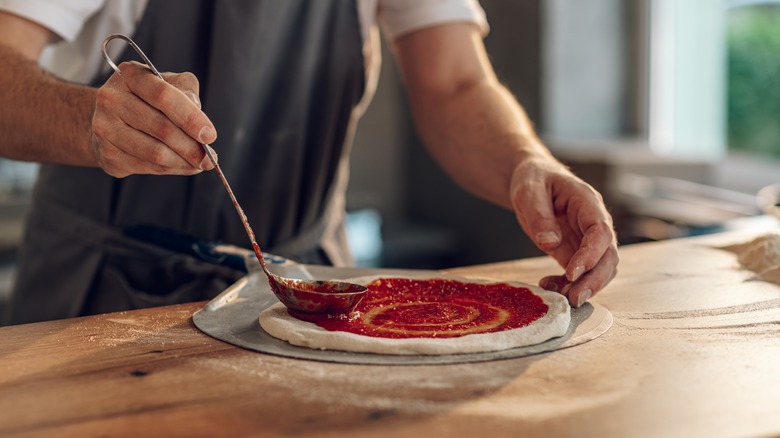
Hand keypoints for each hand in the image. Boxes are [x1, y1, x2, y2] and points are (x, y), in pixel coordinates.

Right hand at [90, 61, 216, 177]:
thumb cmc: (149, 99)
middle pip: (161, 128)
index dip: (191, 118)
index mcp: (130, 75)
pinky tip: (183, 166)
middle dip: (192, 147)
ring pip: (155, 153)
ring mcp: (105, 127)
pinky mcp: (107, 153)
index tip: (210, 135)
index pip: (164, 96)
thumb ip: (188, 95)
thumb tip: (202, 129)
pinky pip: (147, 167)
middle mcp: (111, 99)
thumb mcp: (171, 84)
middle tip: (210, 158)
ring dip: (184, 162)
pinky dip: (171, 169)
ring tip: (200, 164)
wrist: (112, 118)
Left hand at [510, 156, 618, 306]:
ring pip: (600, 268)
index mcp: (587, 202)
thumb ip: (539, 215)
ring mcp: (587, 239)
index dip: (591, 254)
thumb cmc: (534, 180)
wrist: (534, 181)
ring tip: (561, 297)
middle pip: (608, 255)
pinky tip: (550, 287)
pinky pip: (581, 273)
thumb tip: (549, 242)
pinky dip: (569, 284)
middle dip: (594, 279)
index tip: (572, 273)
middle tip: (573, 298)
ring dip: (586, 286)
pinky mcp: (577, 251)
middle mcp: (594, 223)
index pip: (600, 231)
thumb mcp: (529, 191)